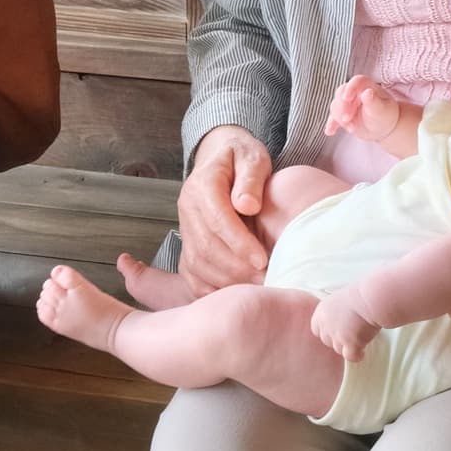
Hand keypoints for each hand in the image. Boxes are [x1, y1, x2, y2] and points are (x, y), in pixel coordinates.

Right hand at [176, 125, 272, 297]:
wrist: (221, 158)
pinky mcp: (187, 243)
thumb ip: (251, 178)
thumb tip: (247, 205)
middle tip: (266, 281)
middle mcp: (187, 206)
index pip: (217, 219)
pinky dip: (210, 288)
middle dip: (237, 268)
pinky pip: (191, 273)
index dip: (239, 243)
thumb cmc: (242, 159)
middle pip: (206, 246)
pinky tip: (234, 293)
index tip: (263, 259)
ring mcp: (184, 227)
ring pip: (197, 263)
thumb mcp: (252, 158)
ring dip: (226, 281)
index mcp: (203, 183)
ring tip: (256, 288)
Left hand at [311, 291, 380, 362]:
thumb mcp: (340, 298)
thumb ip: (335, 311)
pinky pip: (351, 357)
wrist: (371, 298)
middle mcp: (327, 324)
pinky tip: (363, 351)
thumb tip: (340, 318)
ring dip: (347, 347)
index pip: (316, 329)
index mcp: (322, 311)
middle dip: (337, 340)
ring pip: (338, 349)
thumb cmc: (361, 294)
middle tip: (349, 335)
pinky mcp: (350, 343)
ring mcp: (337, 335)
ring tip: (359, 341)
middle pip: (327, 341)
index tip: (336, 330)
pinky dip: (357, 355)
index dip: (327, 331)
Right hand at [324, 75, 399, 143]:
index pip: (356, 81)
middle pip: (341, 92)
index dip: (350, 88)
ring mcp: (346, 103)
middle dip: (342, 106)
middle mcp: (354, 92)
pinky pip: (333, 117)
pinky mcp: (341, 114)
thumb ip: (373, 101)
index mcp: (366, 86)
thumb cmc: (385, 116)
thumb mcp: (381, 110)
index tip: (346, 98)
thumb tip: (367, 92)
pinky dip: (331, 124)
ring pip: (336, 105)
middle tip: (347, 119)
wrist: (382, 129)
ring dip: (340, 117)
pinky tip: (330, 131)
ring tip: (352, 128)